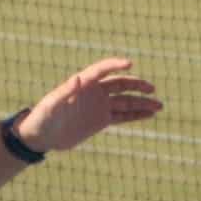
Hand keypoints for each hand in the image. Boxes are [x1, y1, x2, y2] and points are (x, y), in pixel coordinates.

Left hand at [12, 57, 160, 155]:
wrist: (42, 136)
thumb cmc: (43, 117)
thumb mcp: (52, 104)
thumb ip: (66, 91)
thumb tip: (78, 77)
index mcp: (83, 84)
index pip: (102, 70)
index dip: (115, 64)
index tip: (130, 64)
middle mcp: (94, 92)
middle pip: (120, 85)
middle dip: (137, 86)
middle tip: (152, 89)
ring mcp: (99, 106)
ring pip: (126, 102)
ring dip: (142, 103)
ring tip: (159, 105)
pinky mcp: (101, 120)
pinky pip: (123, 116)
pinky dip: (136, 115)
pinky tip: (150, 114)